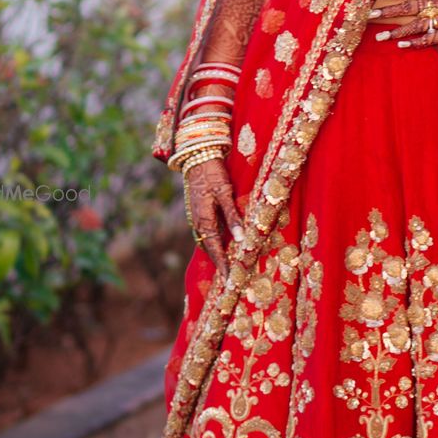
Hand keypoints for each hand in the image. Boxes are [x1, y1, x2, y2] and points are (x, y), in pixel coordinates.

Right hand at [185, 157, 242, 275]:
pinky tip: (222, 246)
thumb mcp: (225, 193)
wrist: (197, 156)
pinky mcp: (199, 211)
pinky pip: (207, 233)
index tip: (230, 281)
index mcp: (204, 220)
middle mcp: (198, 222)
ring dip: (216, 254)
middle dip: (219, 264)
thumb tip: (240, 239)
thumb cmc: (213, 173)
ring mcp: (197, 217)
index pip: (215, 249)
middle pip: (210, 249)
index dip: (223, 265)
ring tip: (227, 268)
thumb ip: (232, 216)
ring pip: (207, 241)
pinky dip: (214, 243)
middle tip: (231, 280)